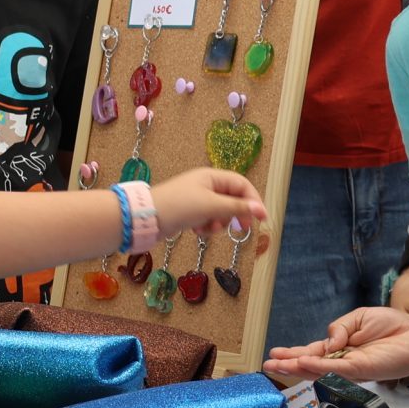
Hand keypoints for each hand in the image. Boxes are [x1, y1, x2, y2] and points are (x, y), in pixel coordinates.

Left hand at [152, 168, 267, 236]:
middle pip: (233, 199)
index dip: (254, 200)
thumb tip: (260, 209)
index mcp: (212, 177)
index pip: (242, 184)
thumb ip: (237, 208)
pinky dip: (206, 226)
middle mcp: (206, 185)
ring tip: (208, 228)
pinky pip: (208, 219)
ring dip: (219, 222)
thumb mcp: (211, 206)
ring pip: (221, 212)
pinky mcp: (190, 212)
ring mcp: (198, 199)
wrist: (146, 218)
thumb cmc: (180, 206)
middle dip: (235, 214)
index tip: (262, 218)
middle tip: (241, 229)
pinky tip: (197, 230)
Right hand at [264, 306, 408, 383]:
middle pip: (310, 364)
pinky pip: (334, 369)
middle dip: (289, 365)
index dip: (294, 353)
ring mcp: (349, 367)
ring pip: (318, 370)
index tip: (275, 354)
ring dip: (298, 368)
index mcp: (340, 346)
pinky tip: (303, 364)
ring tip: (278, 367)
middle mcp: (341, 360)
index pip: (313, 351)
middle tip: (268, 366)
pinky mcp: (359, 371)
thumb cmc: (391, 325)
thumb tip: (325, 342)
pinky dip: (318, 367)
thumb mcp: (359, 318)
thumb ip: (339, 328)